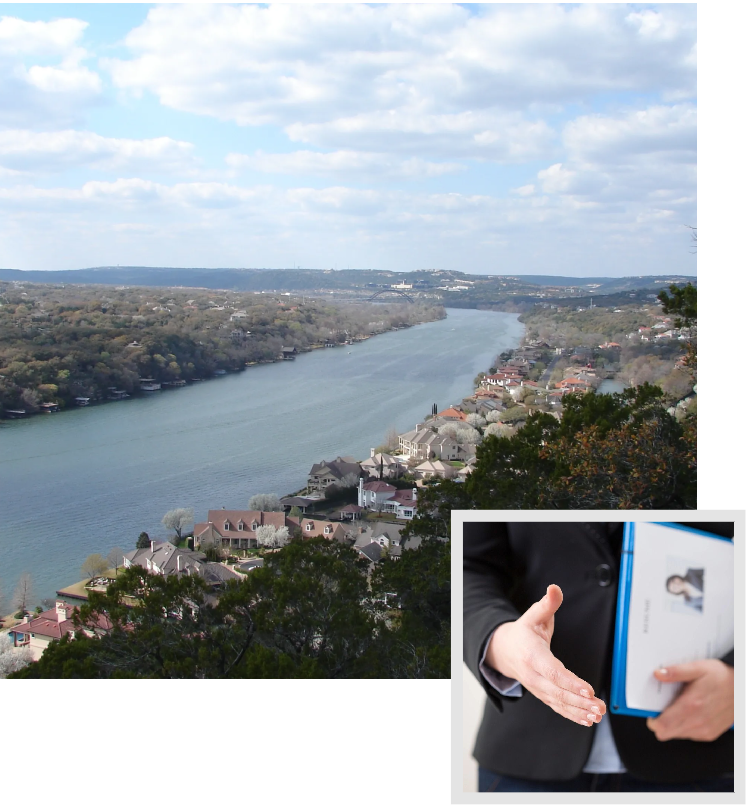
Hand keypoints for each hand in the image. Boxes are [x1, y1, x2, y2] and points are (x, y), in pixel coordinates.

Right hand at [485, 584, 605, 726]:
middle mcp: (532, 674)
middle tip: (600, 706)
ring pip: (558, 702)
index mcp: (531, 654)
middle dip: (579, 701)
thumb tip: (555, 588)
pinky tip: (588, 720)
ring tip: (598, 714)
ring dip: (579, 711)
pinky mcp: (542, 694)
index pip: (552, 671)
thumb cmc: (523, 632)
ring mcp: (537, 687)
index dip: (570, 682)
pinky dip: (572, 715)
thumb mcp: (533, 615)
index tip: (589, 690)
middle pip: (557, 691)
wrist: (504, 650)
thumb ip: (547, 604)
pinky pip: (557, 707)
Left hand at [646, 659, 733, 741]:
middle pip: (666, 734)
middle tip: (662, 708)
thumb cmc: (722, 677)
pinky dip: (685, 727)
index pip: (662, 725)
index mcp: (690, 705)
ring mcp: (705, 730)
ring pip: (677, 735)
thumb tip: (657, 674)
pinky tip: (690, 713)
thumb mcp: (698, 667)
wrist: (743, 689)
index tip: (651, 711)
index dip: (652, 720)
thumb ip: (676, 671)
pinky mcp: (711, 734)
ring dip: (673, 725)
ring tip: (678, 707)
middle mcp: (697, 721)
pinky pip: (690, 735)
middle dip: (660, 723)